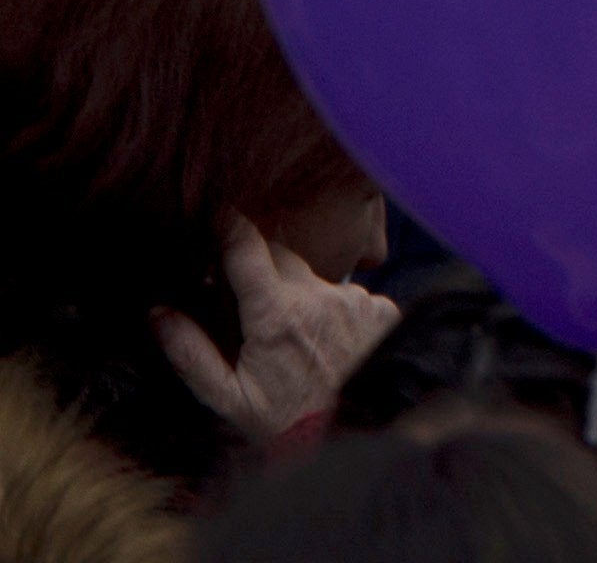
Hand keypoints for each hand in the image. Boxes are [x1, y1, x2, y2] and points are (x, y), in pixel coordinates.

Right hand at [153, 218, 391, 447]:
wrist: (352, 440)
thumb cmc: (280, 424)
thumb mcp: (226, 397)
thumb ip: (189, 352)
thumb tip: (158, 313)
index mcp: (276, 316)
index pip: (248, 250)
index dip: (230, 226)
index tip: (217, 210)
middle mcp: (321, 298)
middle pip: (283, 257)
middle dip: (262, 267)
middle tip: (250, 302)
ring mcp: (358, 301)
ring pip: (318, 279)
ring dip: (302, 296)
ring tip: (296, 342)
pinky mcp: (385, 310)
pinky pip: (351, 297)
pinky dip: (336, 312)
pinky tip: (331, 346)